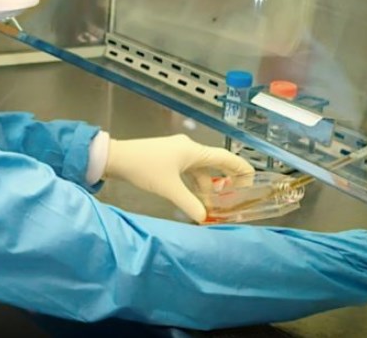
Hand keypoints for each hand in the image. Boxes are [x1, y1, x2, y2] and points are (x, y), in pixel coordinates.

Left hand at [104, 134, 254, 222]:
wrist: (116, 158)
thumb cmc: (144, 168)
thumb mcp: (169, 189)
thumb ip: (189, 204)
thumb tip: (204, 219)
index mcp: (194, 151)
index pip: (227, 158)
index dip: (242, 171)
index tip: (250, 186)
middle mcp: (189, 148)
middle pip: (216, 164)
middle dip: (225, 183)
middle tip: (231, 202)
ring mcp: (178, 152)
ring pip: (201, 170)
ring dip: (207, 187)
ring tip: (211, 207)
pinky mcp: (168, 158)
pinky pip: (189, 171)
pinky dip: (194, 184)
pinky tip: (194, 199)